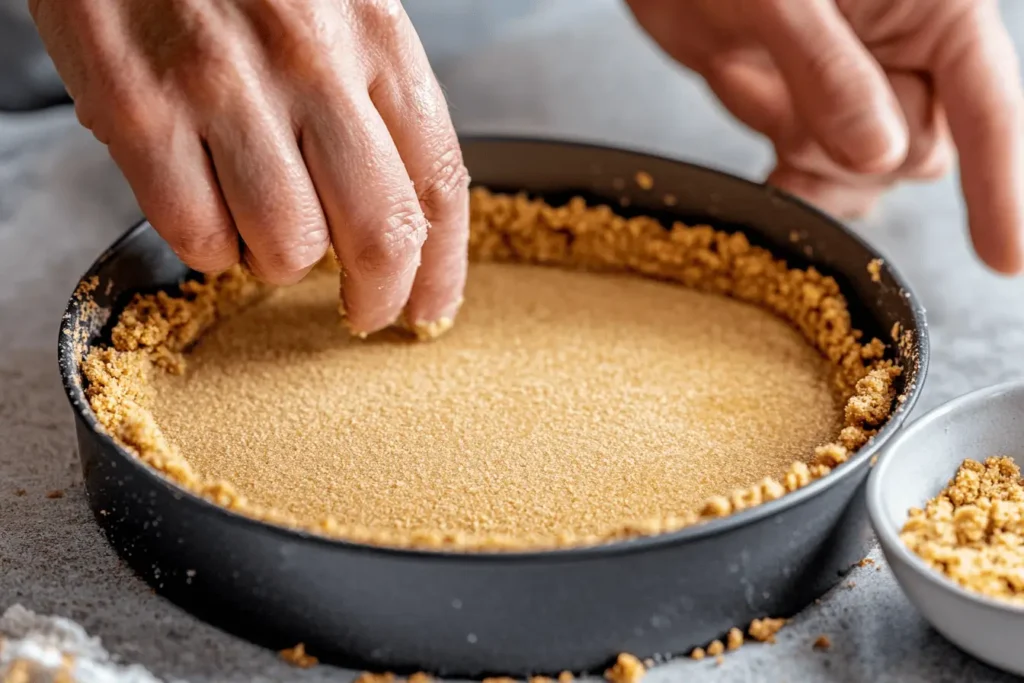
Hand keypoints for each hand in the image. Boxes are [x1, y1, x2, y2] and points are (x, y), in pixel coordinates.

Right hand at [30, 0, 468, 333]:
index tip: (432, 307)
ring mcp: (224, 86)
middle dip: (378, 296)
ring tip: (263, 232)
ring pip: (287, 245)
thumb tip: (402, 210)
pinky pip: (195, 233)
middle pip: (380, 233)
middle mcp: (312, 63)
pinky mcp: (139, 107)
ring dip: (279, 264)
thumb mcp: (339, 7)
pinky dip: (208, 247)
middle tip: (363, 312)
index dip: (442, 267)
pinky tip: (205, 209)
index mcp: (376, 37)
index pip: (440, 183)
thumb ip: (375, 97)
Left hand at [626, 0, 1023, 273]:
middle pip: (917, 152)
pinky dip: (797, 189)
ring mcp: (851, 87)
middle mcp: (901, 51)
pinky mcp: (803, 111)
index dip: (999, 185)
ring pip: (868, 173)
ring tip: (768, 104)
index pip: (987, 106)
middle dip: (855, 155)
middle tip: (789, 105)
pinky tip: (772, 176)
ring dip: (819, 173)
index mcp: (932, 8)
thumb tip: (879, 153)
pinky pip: (822, 177)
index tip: (1005, 258)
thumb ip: (830, 71)